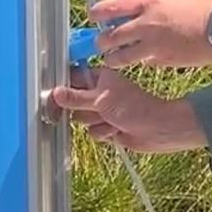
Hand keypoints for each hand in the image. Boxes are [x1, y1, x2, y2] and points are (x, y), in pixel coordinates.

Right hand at [51, 67, 206, 153]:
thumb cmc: (134, 108)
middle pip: (73, 103)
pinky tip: (117, 131)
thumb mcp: (101, 100)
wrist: (157, 130)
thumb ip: (76, 98)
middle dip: (82, 111)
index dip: (62, 88)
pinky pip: (93, 132)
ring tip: (111, 120)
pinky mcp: (107, 126)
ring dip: (95, 123)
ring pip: (82, 120)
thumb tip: (55, 93)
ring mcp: (103, 111)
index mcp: (98, 78)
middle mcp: (99, 93)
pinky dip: (104, 133)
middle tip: (95, 111)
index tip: (54, 97)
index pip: (72, 80)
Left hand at [89, 0, 211, 68]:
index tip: (92, 15)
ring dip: (112, 59)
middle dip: (101, 42)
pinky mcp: (160, 61)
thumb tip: (138, 12)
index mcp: (149, 2)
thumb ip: (153, 6)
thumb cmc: (204, 9)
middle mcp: (145, 23)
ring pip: (120, 57)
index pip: (113, 6)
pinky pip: (141, 63)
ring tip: (111, 59)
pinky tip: (141, 60)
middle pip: (110, 36)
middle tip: (100, 43)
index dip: (99, 12)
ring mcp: (151, 44)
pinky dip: (139, 62)